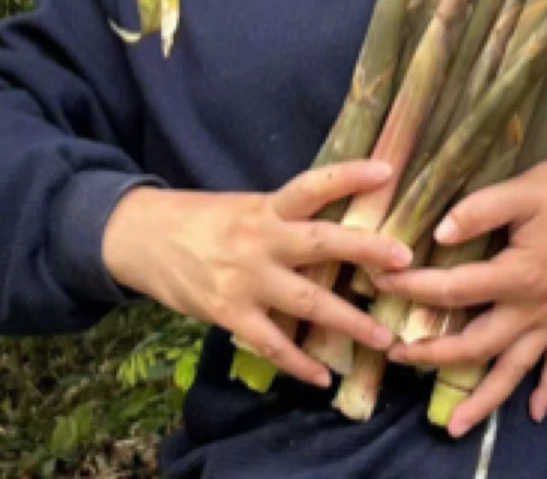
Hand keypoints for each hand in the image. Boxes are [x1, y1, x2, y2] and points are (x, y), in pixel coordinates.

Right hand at [102, 161, 412, 387]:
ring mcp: (245, 280)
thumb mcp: (247, 206)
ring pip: (306, 303)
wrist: (142, 238)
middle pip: (320, 242)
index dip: (349, 176)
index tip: (387, 170)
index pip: (313, 185)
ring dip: (348, 322)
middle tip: (405, 260)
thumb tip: (341, 220)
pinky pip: (271, 344)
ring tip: (384, 338)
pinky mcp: (228, 314)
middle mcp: (260, 240)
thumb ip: (287, 216)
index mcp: (267, 207)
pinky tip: (324, 376)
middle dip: (365, 250)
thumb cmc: (204, 219)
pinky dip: (299, 363)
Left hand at [375, 151, 546, 435]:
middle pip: (476, 344)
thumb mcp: (522, 189)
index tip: (380, 283)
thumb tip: (439, 235)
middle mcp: (534, 307)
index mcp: (518, 274)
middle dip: (433, 354)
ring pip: (515, 369)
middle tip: (395, 357)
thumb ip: (478, 211)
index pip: (454, 289)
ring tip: (456, 426)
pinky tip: (536, 412)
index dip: (413, 287)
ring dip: (485, 399)